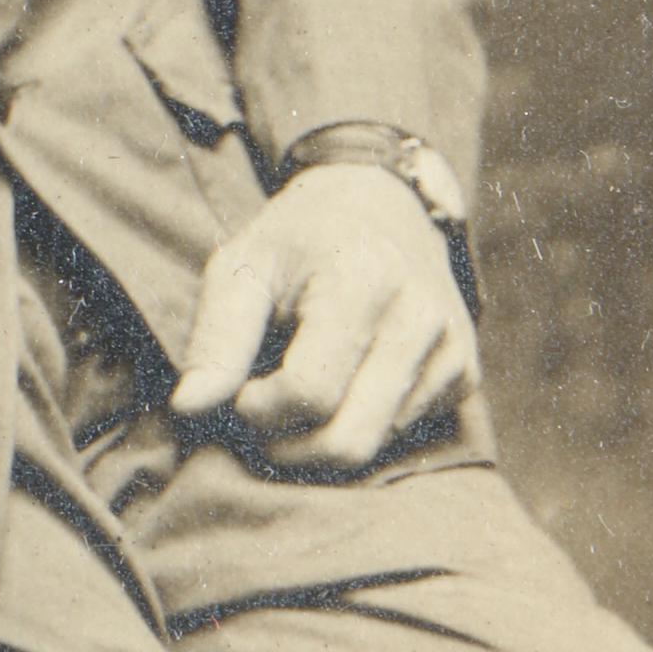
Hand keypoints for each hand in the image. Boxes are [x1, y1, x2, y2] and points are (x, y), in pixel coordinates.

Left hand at [170, 165, 477, 470]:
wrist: (379, 204)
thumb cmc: (297, 240)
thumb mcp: (242, 268)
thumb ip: (215, 339)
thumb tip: (187, 409)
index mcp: (363, 279)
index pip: (308, 393)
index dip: (257, 408)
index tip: (238, 387)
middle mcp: (420, 317)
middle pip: (346, 440)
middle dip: (286, 445)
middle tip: (258, 412)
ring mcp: (452, 347)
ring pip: (373, 447)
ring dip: (317, 439)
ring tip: (292, 394)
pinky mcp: (464, 372)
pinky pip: (399, 436)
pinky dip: (356, 425)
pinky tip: (339, 384)